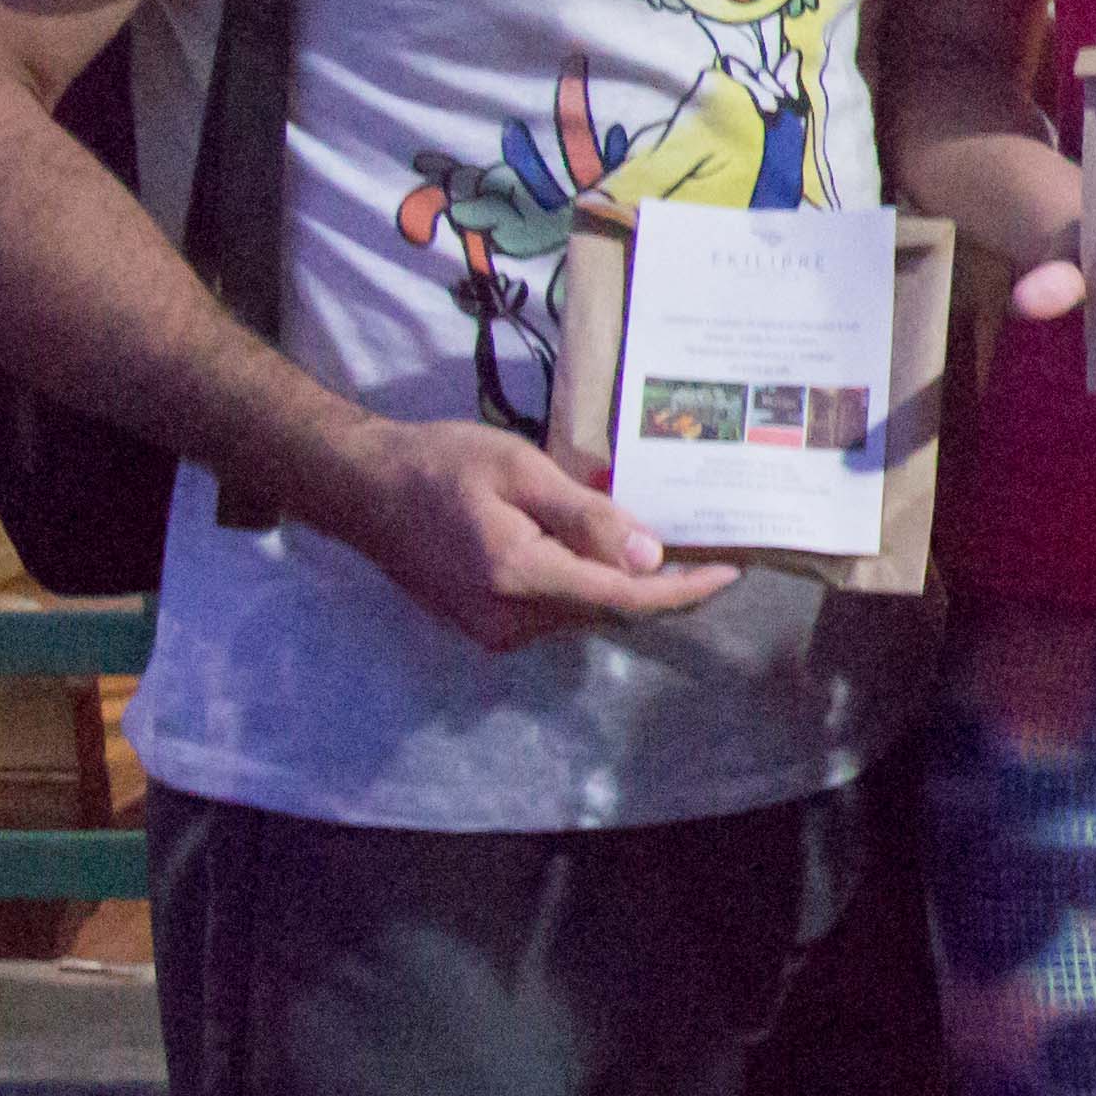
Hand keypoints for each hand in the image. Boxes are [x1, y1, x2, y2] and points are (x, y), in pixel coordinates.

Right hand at [309, 417, 737, 650]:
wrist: (363, 489)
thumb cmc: (439, 464)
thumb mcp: (519, 469)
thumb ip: (587, 516)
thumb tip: (650, 558)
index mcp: (520, 577)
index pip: (624, 598)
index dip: (683, 591)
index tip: (732, 573)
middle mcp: (509, 620)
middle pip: (610, 611)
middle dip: (661, 587)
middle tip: (710, 551)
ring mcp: (493, 631)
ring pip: (584, 614)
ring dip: (622, 586)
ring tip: (667, 548)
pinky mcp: (485, 628)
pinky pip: (555, 612)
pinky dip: (587, 588)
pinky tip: (603, 555)